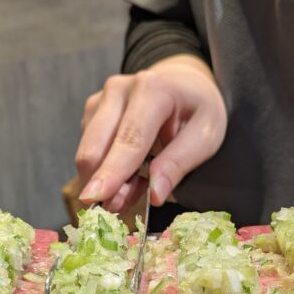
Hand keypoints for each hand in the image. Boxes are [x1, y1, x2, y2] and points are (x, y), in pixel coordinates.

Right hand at [76, 54, 226, 211]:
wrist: (184, 86)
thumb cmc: (197, 112)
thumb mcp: (205, 137)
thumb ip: (178, 165)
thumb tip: (154, 196)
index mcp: (152, 90)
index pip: (129, 139)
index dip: (112, 172)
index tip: (94, 198)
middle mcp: (118, 90)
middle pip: (96, 147)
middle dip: (104, 185)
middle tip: (121, 208)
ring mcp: (100, 99)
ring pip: (88, 153)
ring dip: (107, 180)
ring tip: (135, 187)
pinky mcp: (91, 111)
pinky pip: (89, 150)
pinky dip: (105, 170)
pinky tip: (128, 172)